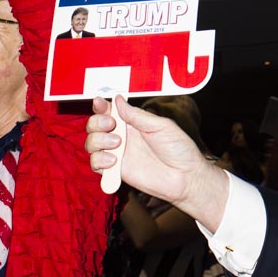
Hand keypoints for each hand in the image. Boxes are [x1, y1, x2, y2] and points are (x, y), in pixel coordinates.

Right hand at [87, 96, 223, 219]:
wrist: (186, 176)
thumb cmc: (179, 149)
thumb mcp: (161, 126)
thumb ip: (138, 116)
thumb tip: (118, 99)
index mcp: (133, 122)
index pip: (109, 111)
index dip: (101, 106)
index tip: (100, 102)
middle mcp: (122, 136)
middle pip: (95, 126)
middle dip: (97, 122)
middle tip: (111, 125)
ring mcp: (118, 154)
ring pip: (91, 143)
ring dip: (98, 140)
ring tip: (117, 144)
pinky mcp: (116, 171)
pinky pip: (95, 164)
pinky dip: (99, 160)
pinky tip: (113, 160)